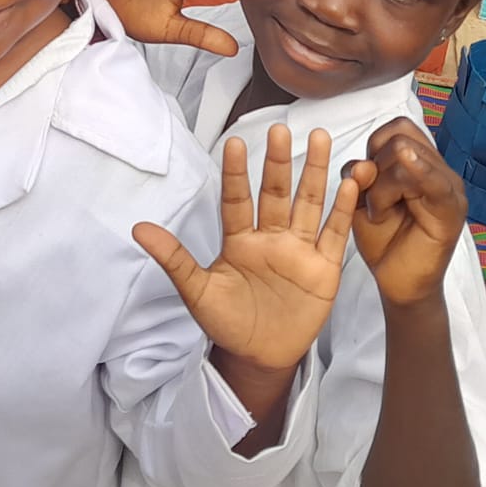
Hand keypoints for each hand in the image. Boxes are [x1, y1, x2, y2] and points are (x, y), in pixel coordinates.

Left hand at [134, 125, 364, 370]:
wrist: (259, 357)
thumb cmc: (227, 321)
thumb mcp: (197, 291)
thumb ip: (173, 258)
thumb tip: (137, 229)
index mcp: (240, 240)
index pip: (237, 200)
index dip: (236, 173)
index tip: (235, 142)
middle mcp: (271, 238)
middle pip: (276, 193)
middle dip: (278, 162)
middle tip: (280, 128)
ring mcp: (299, 250)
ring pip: (308, 204)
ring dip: (314, 172)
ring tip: (319, 137)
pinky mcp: (324, 269)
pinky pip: (333, 234)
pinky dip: (341, 210)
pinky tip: (348, 183)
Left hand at [351, 118, 467, 307]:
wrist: (398, 284)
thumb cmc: (382, 238)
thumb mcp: (360, 199)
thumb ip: (358, 176)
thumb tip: (363, 165)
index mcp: (419, 162)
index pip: (397, 129)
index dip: (373, 150)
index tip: (368, 181)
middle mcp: (438, 169)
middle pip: (398, 139)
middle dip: (374, 170)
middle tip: (374, 204)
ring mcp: (449, 188)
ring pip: (403, 157)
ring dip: (380, 189)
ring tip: (380, 214)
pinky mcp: (452, 210)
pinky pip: (435, 181)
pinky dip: (417, 172)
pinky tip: (408, 171)